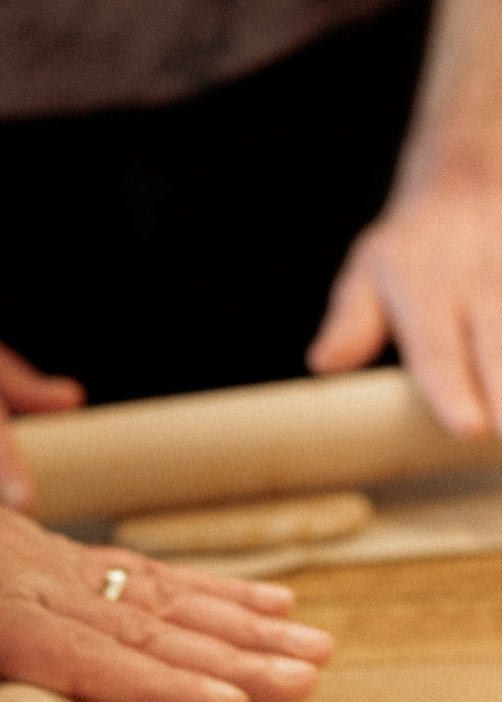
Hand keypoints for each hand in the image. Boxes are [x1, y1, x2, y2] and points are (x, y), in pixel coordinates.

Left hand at [0, 506, 333, 701]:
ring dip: (241, 622)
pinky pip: (147, 573)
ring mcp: (55, 564)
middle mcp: (35, 582)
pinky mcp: (60, 557)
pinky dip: (210, 588)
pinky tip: (263, 601)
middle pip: (148, 623)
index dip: (159, 682)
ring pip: (163, 595)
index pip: (86, 653)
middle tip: (308, 677)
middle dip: (233, 654)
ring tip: (313, 644)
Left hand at [308, 172, 501, 434]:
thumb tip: (324, 362)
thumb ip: (351, 322)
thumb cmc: (415, 244)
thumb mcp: (368, 272)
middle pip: (499, 341)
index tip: (470, 429)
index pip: (438, 349)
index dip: (453, 389)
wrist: (469, 165)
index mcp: (425, 287)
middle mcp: (482, 276)